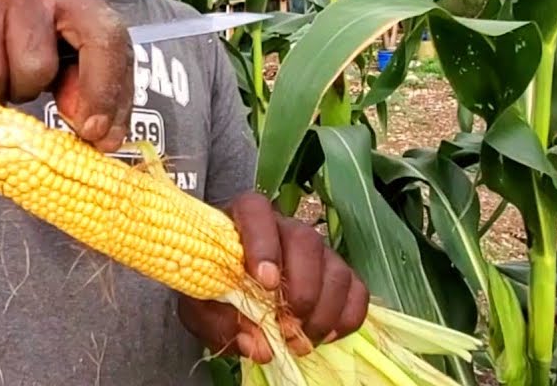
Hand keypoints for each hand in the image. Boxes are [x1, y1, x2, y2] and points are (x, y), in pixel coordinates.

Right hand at [0, 0, 133, 151]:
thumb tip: (99, 131)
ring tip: (8, 80)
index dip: (114, 93)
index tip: (106, 138)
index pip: (117, 41)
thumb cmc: (9, 45)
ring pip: (36, 65)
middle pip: (100, 37)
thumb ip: (82, 89)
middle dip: (95, 91)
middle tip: (82, 129)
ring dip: (21, 89)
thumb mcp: (56, 65)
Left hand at [178, 192, 368, 362]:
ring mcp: (315, 249)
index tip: (264, 281)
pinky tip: (323, 335)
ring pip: (336, 268)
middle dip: (302, 288)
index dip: (263, 243)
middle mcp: (283, 227)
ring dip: (324, 310)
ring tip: (300, 340)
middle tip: (287, 326)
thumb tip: (259, 346)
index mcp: (241, 219)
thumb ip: (219, 321)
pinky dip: (346, 316)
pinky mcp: (335, 273)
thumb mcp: (199, 306)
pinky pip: (356, 289)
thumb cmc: (209, 288)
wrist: (225, 291)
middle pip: (306, 241)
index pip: (256, 210)